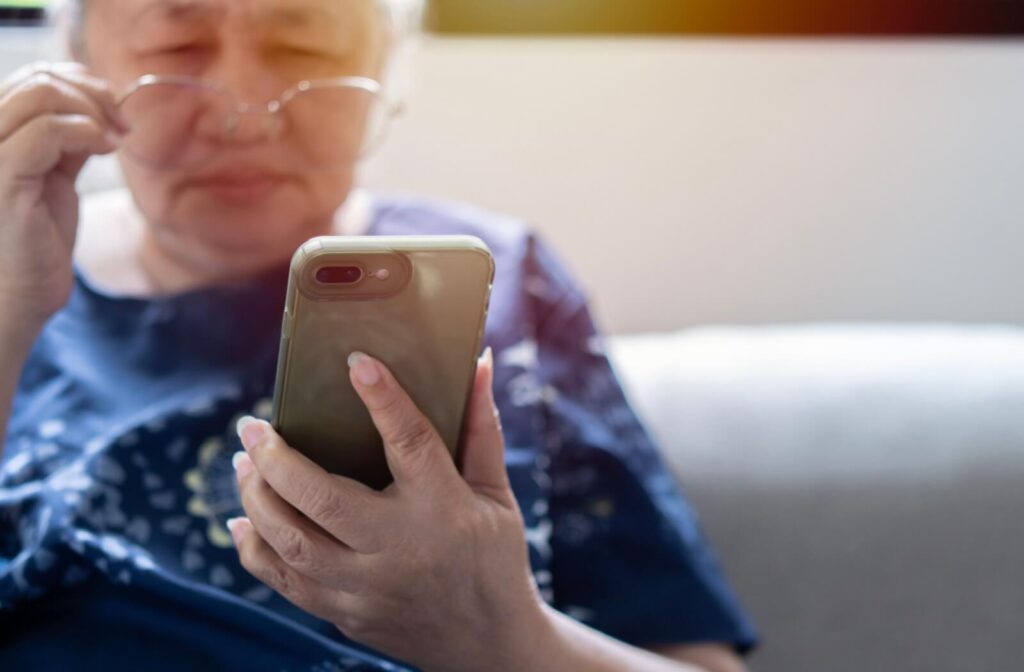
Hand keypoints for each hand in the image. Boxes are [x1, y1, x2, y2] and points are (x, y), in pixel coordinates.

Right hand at [0, 62, 128, 325]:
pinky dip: (86, 132)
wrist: (18, 292)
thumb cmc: (37, 238)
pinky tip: (107, 150)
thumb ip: (66, 139)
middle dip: (93, 94)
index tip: (115, 111)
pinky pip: (46, 132)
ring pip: (40, 95)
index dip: (80, 82)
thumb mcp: (55, 174)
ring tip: (116, 140)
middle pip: (38, 78)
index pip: (32, 76)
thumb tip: (99, 106)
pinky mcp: (2, 177)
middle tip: (123, 126)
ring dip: (93, 111)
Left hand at [229, 347, 549, 671]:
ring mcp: (367, 587)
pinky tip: (243, 520)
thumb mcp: (497, 494)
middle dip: (276, 458)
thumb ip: (482, 429)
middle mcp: (400, 548)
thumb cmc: (495, 557)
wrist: (490, 643)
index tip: (355, 363)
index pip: (409, 442)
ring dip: (257, 498)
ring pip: (292, 541)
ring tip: (244, 464)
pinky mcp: (346, 613)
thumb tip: (478, 363)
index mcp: (444, 508)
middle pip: (323, 499)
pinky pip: (286, 581)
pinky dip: (255, 550)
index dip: (383, 399)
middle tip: (250, 426)